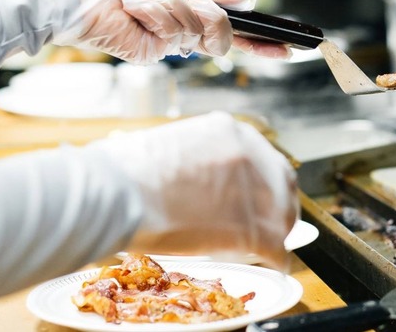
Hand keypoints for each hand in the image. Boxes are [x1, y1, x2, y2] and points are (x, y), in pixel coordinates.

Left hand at [54, 0, 290, 63]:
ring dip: (174, 7)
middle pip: (225, 37)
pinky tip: (135, 10)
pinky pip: (175, 32)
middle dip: (225, 24)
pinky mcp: (155, 53)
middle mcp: (183, 29)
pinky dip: (157, 13)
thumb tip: (245, 0)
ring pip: (201, 32)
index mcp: (188, 9)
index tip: (286, 46)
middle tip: (213, 12)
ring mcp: (170, 43)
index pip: (231, 29)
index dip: (258, 39)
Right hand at [88, 111, 298, 269]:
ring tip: (271, 248)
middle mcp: (247, 152)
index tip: (260, 194)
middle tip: (273, 221)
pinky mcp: (250, 228)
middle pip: (282, 182)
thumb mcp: (166, 145)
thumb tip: (185, 177)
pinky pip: (274, 247)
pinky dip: (276, 258)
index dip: (263, 180)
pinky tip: (273, 265)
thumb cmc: (120, 171)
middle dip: (280, 203)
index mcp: (227, 130)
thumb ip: (190, 158)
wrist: (113, 194)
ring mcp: (252, 190)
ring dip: (278, 232)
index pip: (262, 156)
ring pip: (282, 216)